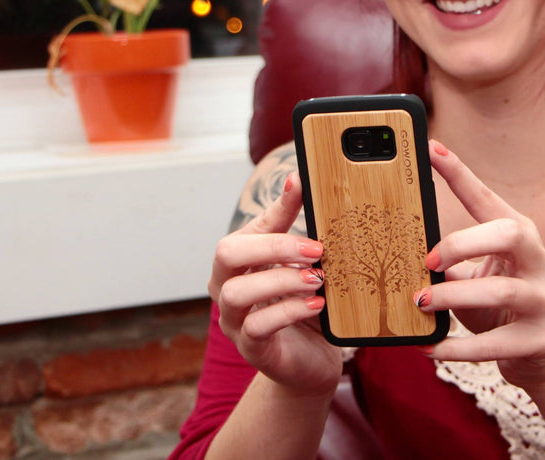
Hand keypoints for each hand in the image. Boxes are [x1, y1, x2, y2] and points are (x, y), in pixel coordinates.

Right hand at [208, 172, 342, 394]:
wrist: (311, 362)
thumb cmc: (306, 308)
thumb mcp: (306, 269)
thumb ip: (302, 234)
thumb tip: (302, 183)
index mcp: (241, 262)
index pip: (250, 226)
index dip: (277, 206)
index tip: (301, 184)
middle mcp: (227, 287)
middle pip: (227, 252)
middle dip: (272, 245)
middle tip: (315, 248)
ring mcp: (234, 319)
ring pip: (236, 292)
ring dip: (281, 280)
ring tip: (317, 279)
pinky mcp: (250, 348)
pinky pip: (257, 326)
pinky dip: (289, 310)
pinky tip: (317, 304)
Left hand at [416, 140, 544, 388]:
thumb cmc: (502, 308)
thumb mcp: (480, 276)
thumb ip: (452, 261)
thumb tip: (397, 244)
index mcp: (521, 238)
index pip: (490, 200)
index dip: (461, 175)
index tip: (431, 150)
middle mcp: (540, 262)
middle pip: (512, 233)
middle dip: (465, 242)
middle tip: (429, 260)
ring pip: (503, 291)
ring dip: (454, 296)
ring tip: (421, 302)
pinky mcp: (541, 340)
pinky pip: (495, 345)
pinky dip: (457, 347)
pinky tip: (428, 348)